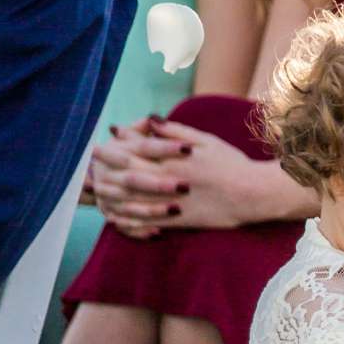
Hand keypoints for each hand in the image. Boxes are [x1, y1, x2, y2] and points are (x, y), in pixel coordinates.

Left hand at [91, 120, 272, 237]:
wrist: (253, 194)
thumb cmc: (232, 163)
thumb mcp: (205, 140)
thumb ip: (174, 132)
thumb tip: (149, 120)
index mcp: (173, 158)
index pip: (137, 148)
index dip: (119, 142)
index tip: (105, 136)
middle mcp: (168, 179)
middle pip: (129, 171)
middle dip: (107, 165)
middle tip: (89, 160)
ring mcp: (171, 202)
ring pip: (133, 199)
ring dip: (112, 194)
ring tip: (95, 189)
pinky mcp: (179, 221)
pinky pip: (148, 223)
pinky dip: (131, 222)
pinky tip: (117, 220)